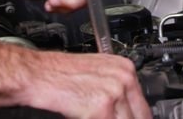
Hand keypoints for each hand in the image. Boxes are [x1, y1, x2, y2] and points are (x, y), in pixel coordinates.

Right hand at [18, 49, 151, 117]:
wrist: (38, 74)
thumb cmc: (61, 74)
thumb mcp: (98, 75)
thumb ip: (117, 91)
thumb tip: (127, 111)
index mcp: (126, 69)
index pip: (144, 107)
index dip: (136, 118)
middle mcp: (124, 79)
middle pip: (139, 117)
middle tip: (109, 118)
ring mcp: (114, 93)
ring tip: (96, 117)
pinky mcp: (101, 109)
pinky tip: (85, 117)